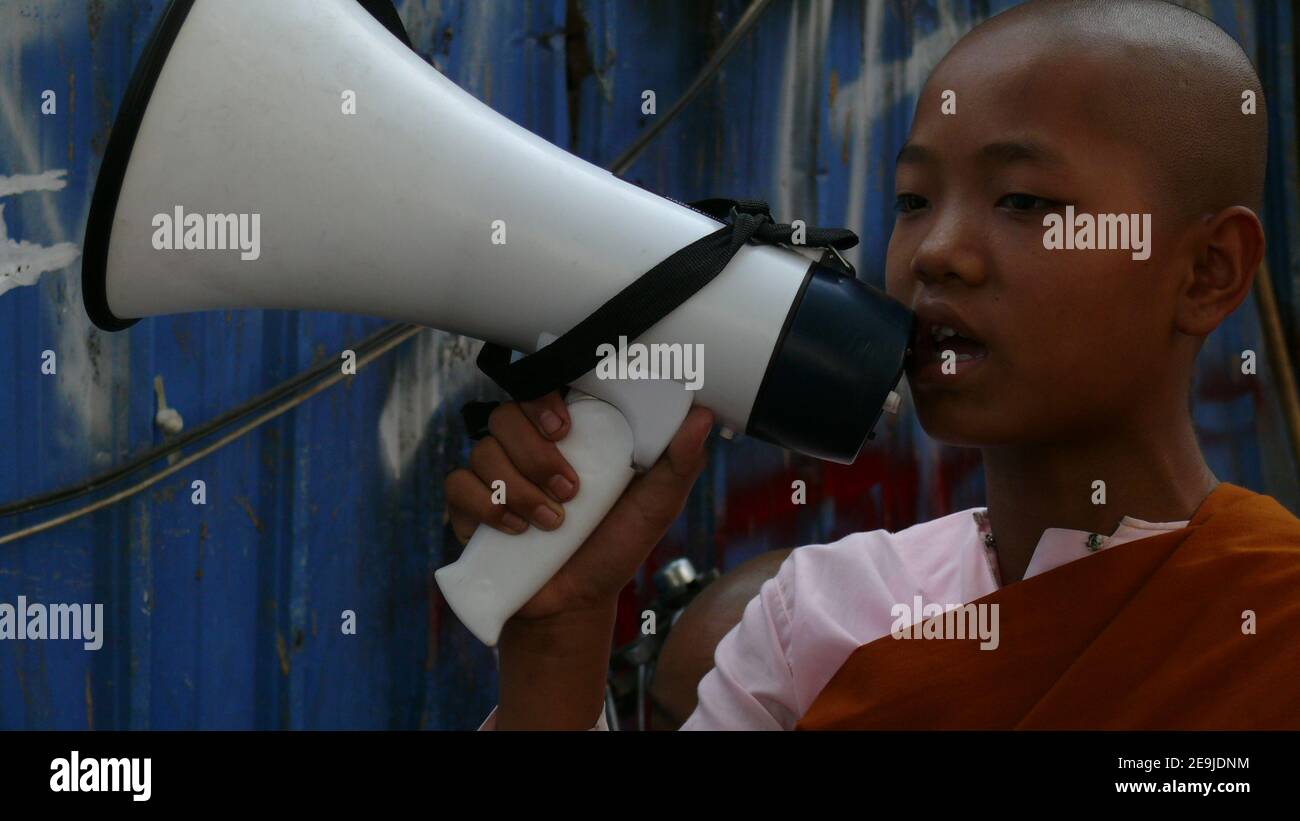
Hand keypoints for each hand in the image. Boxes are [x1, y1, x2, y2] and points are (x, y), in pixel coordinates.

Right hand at [445, 391, 713, 620]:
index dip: (543, 400)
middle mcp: (524, 448)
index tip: (563, 427)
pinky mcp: (467, 507)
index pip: (540, 391)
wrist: (574, 604)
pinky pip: (458, 486)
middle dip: (537, 455)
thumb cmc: (613, 547)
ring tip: (553, 523)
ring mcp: (492, 476)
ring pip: (484, 451)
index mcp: (565, 436)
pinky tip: (514, 530)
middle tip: (570, 492)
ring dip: (520, 490)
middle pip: (506, 417)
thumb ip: (678, 462)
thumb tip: (703, 415)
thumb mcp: (655, 507)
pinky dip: (486, 506)